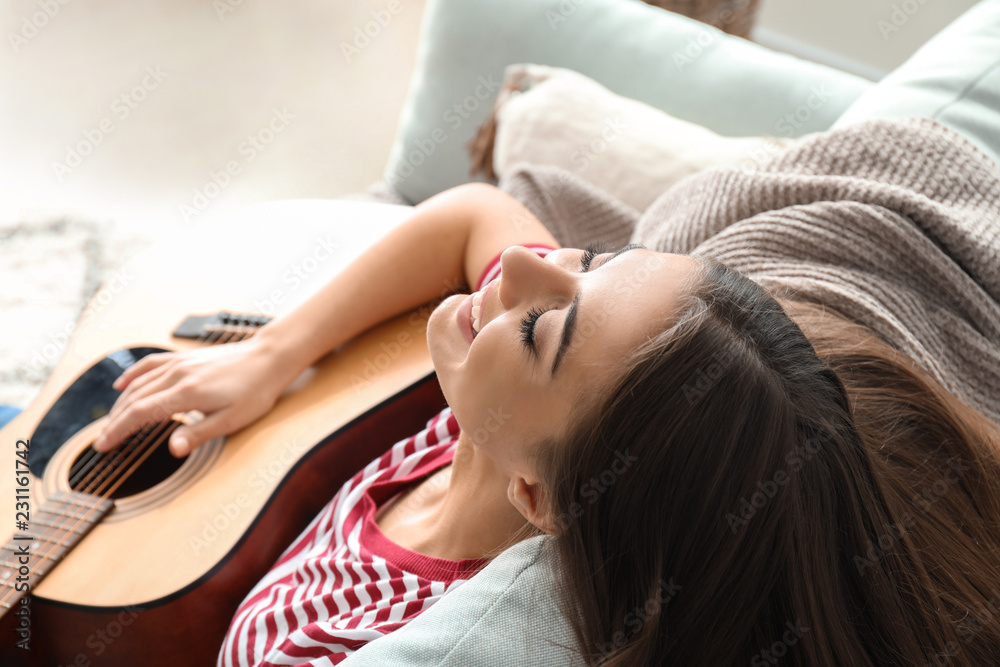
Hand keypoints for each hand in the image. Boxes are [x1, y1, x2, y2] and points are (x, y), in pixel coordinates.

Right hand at [93, 337, 298, 456]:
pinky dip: (132, 375)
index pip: (139, 414)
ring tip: (112, 422)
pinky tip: (123, 384)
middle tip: (103, 441)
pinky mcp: (185, 358)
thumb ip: (199, 434)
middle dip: (115, 422)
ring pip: (139, 383)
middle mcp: (177, 375)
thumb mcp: (232, 420)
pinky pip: (150, 364)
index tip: (104, 446)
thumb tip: (174, 450)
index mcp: (186, 394)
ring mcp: (180, 364)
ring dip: (121, 403)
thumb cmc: (255, 390)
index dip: (117, 431)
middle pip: (133, 399)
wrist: (269, 357)